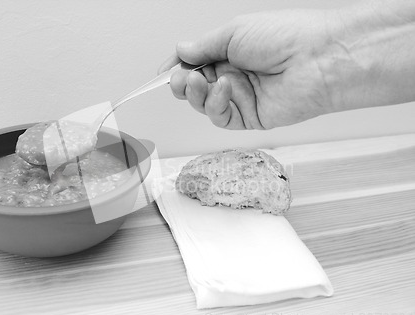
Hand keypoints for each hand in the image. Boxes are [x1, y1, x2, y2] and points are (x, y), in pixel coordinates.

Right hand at [159, 9, 338, 129]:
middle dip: (181, 83)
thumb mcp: (234, 32)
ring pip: (203, 104)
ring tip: (195, 81)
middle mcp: (234, 75)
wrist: (318, 58)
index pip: (195, 63)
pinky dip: (214, 104)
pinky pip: (220, 116)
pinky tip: (222, 88)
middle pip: (195, 87)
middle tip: (178, 78)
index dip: (177, 67)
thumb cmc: (285, 36)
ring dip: (194, 94)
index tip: (162, 71)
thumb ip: (204, 46)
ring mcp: (241, 97)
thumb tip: (181, 51)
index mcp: (230, 52)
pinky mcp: (249, 117)